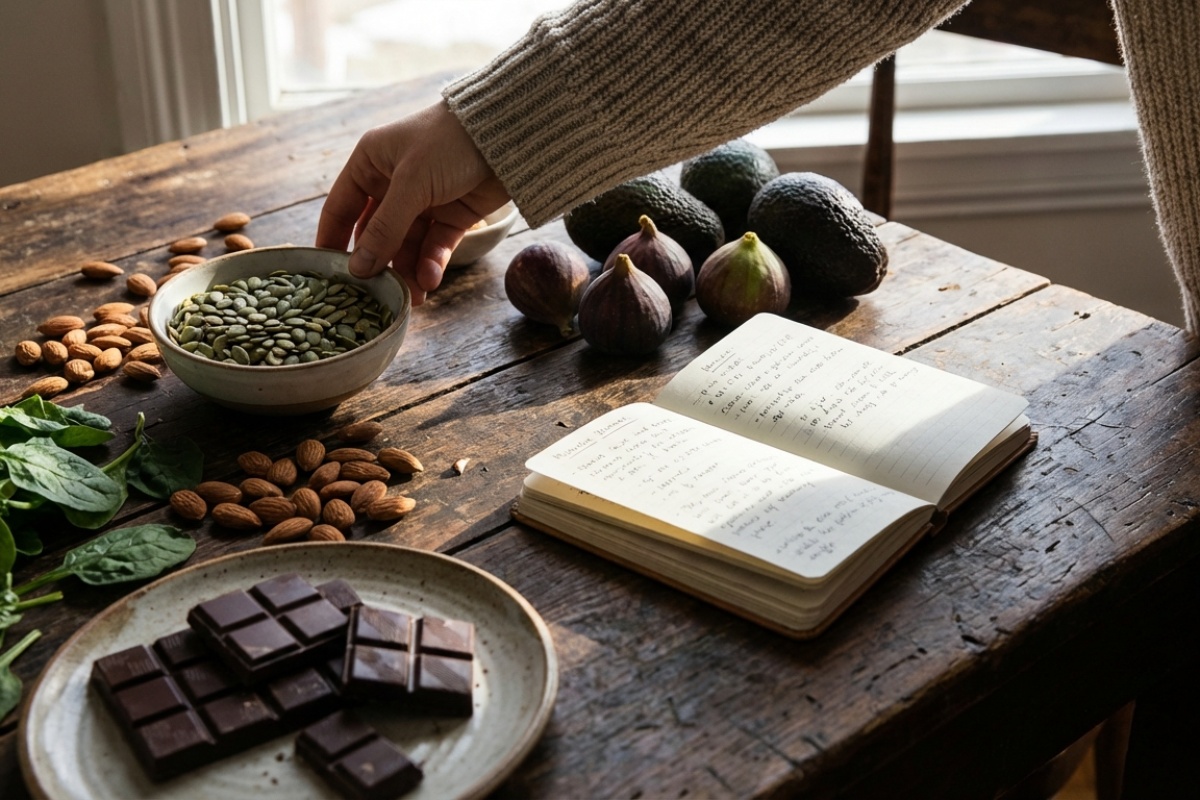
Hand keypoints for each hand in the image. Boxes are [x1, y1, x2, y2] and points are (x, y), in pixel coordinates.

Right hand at [316, 101, 509, 304]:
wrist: (508, 136)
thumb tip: (357, 269)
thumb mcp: (411, 184)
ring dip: (407, 271)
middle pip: (375, 235)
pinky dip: (431, 264)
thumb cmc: (448, 143)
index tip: (327, 277)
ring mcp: (422, 202)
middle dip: (377, 264)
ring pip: (406, 246)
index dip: (332, 241)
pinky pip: (434, 247)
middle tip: (375, 296)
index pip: (340, 208)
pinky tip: (430, 280)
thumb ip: (384, 228)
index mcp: (370, 164)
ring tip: (412, 297)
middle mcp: (392, 184)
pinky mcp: (451, 216)